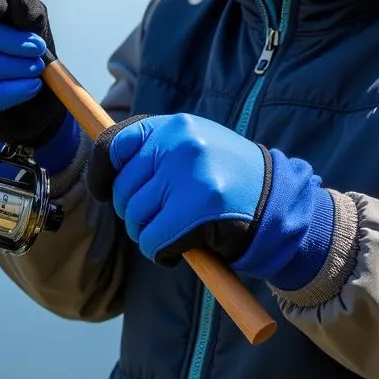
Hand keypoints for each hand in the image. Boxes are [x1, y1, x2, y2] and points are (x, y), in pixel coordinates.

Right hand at [0, 0, 76, 165]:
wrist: (26, 97)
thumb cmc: (21, 48)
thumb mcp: (29, 20)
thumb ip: (23, 4)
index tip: (4, 8)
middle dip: (14, 40)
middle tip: (37, 47)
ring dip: (20, 66)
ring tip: (38, 66)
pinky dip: (17, 90)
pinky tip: (32, 85)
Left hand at [89, 114, 334, 290]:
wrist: (277, 202)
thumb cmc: (227, 178)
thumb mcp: (193, 146)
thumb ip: (154, 149)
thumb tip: (103, 166)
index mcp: (175, 125)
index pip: (113, 143)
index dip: (101, 172)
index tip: (103, 190)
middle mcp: (180, 143)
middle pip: (123, 190)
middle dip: (135, 212)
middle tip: (163, 218)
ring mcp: (190, 174)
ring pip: (135, 218)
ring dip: (149, 234)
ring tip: (178, 229)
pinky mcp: (198, 209)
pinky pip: (152, 241)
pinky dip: (161, 253)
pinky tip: (182, 248)